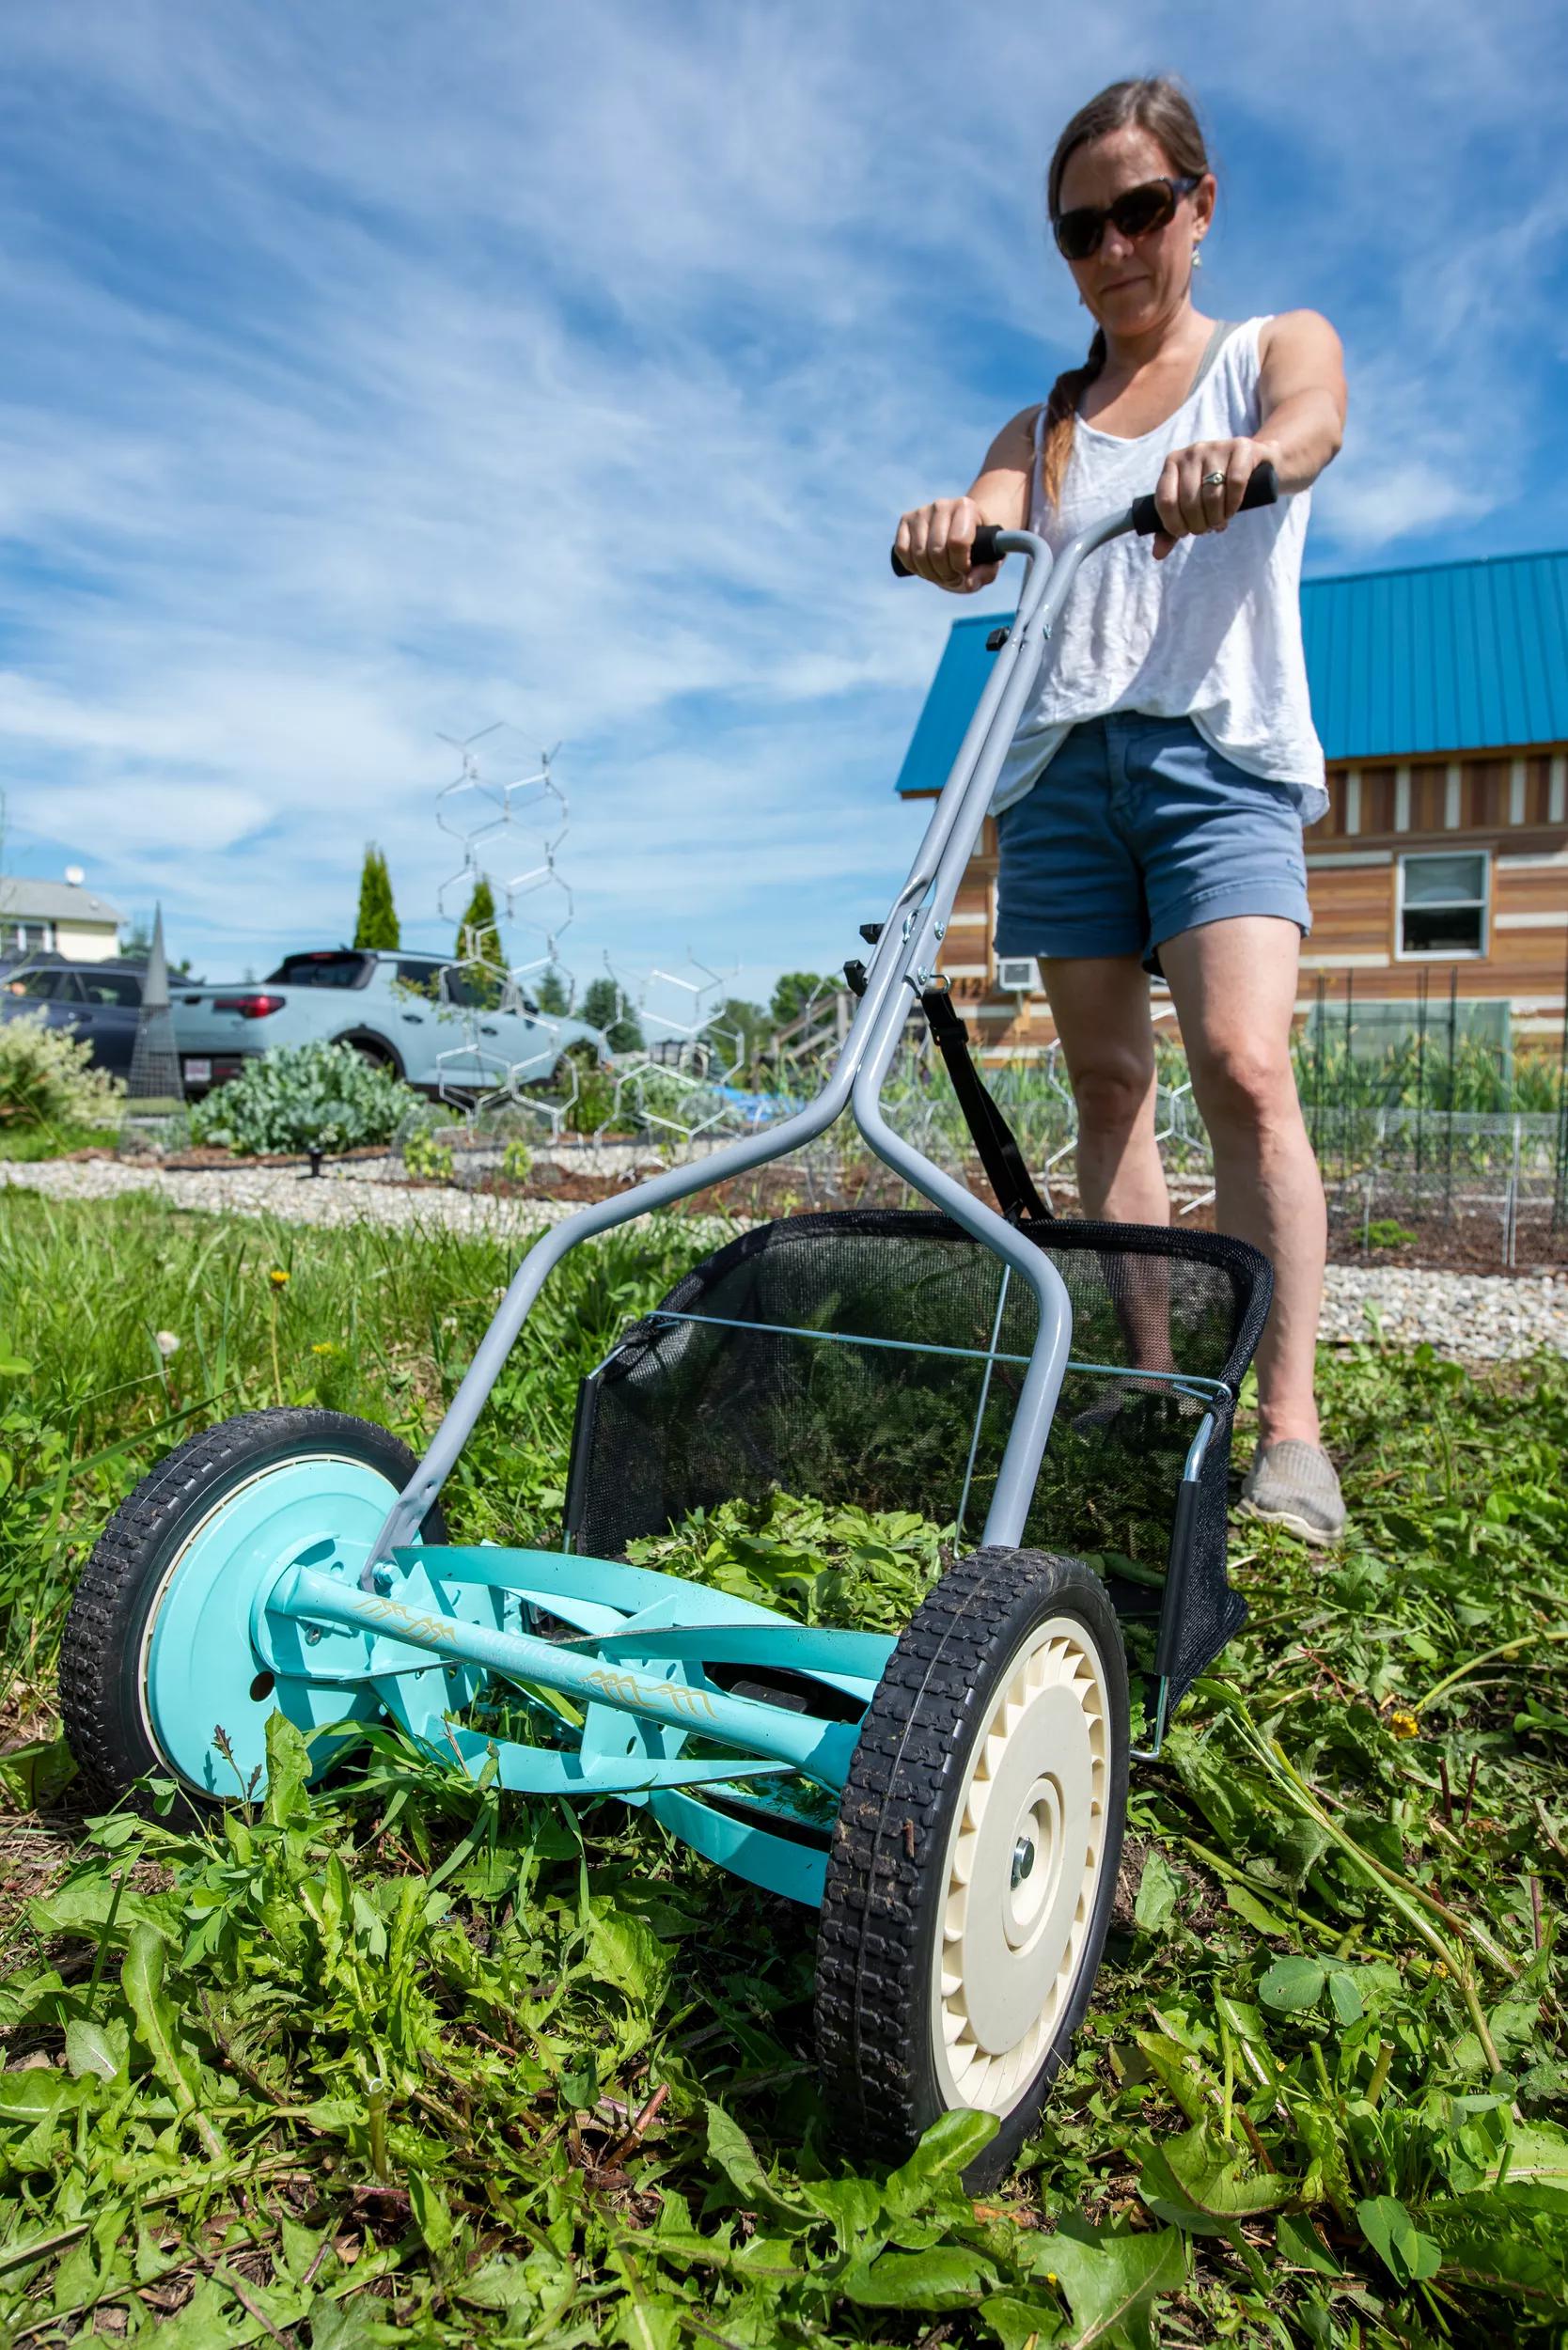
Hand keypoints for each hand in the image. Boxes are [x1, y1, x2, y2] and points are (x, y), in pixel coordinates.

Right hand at [892, 496, 999, 592]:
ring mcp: (921, 512)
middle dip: (945, 573)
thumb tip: (969, 583)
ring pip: (918, 554)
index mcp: (966, 507)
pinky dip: (913, 566)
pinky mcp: (905, 520)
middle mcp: (942, 505)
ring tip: (941, 574)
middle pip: (936, 550)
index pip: (958, 542)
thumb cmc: (978, 548)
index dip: (960, 565)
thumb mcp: (989, 561)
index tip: (965, 570)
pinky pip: (902, 551)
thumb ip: (985, 573)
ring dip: (930, 573)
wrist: (961, 532)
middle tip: (953, 577)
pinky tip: (925, 568)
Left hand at [1151, 437, 1275, 560]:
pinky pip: (1235, 483)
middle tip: (1206, 528)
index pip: (1165, 500)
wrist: (1255, 464)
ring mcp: (1217, 447)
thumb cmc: (1217, 488)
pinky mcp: (1242, 448)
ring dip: (1216, 518)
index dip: (1173, 524)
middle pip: (1189, 501)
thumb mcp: (1192, 506)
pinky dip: (1233, 505)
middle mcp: (1193, 451)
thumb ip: (1173, 529)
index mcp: (1173, 462)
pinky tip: (1231, 511)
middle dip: (1198, 524)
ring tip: (1219, 522)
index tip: (1184, 533)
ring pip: (1212, 495)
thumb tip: (1158, 554)